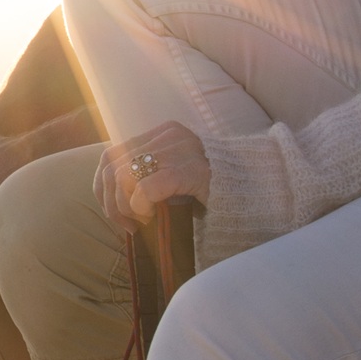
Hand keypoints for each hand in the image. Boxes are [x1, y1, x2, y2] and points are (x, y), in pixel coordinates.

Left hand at [96, 122, 210, 225]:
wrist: (257, 190)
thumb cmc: (213, 190)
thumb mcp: (176, 175)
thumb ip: (149, 176)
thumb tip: (112, 199)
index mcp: (163, 134)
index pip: (111, 155)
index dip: (103, 188)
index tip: (115, 213)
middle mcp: (168, 136)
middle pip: (113, 167)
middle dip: (111, 203)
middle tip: (127, 225)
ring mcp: (180, 150)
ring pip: (124, 177)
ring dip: (124, 207)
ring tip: (140, 223)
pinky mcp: (191, 170)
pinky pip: (146, 187)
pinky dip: (139, 206)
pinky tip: (150, 217)